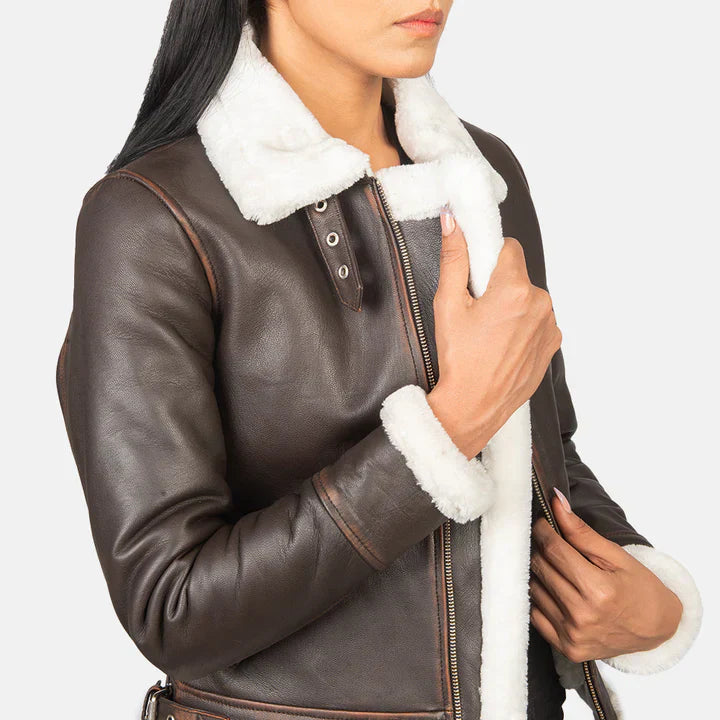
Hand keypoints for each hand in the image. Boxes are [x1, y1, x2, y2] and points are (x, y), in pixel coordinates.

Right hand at [426, 207, 561, 459]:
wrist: (474, 406)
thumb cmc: (460, 361)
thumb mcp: (448, 305)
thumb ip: (453, 259)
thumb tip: (453, 223)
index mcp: (515, 290)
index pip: (508, 248)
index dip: (488, 258)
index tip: (476, 276)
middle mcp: (541, 304)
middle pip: (518, 275)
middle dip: (498, 285)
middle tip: (476, 311)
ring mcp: (550, 326)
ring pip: (529, 298)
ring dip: (512, 306)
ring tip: (489, 333)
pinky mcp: (553, 344)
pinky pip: (538, 320)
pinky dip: (523, 326)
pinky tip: (503, 344)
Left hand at [529, 488, 682, 663]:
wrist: (657, 629)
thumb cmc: (640, 589)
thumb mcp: (616, 556)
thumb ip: (582, 531)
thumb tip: (556, 502)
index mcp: (598, 590)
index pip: (553, 550)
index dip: (542, 530)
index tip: (542, 522)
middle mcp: (582, 616)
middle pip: (541, 568)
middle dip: (540, 548)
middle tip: (548, 540)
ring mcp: (572, 635)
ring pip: (534, 589)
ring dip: (539, 572)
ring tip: (555, 566)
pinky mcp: (566, 648)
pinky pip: (535, 614)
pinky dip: (540, 597)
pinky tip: (554, 588)